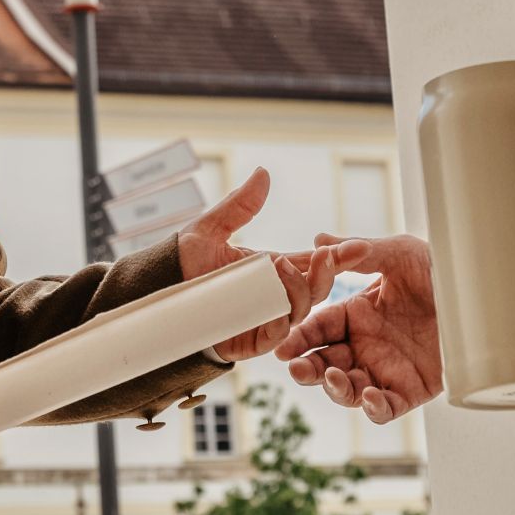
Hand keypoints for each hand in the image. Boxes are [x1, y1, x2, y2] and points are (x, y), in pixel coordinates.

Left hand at [176, 167, 370, 360]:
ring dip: (300, 291)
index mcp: (271, 270)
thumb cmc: (182, 261)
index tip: (359, 245)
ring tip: (281, 266)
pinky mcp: (247, 341)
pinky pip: (274, 337)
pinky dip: (280, 321)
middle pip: (315, 290)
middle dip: (327, 274)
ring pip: (299, 312)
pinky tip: (278, 304)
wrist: (155, 290)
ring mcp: (262, 319)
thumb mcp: (212, 227)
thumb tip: (263, 173)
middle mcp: (272, 296)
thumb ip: (239, 205)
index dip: (338, 257)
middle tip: (326, 254)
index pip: (312, 263)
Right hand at [274, 233, 440, 422]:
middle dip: (307, 369)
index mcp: (357, 313)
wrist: (483, 293)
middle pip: (325, 364)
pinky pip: (387, 407)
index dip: (300, 339)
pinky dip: (374, 408)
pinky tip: (370, 396)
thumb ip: (357, 251)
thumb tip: (318, 241)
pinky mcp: (413, 390)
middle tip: (297, 369)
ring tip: (334, 377)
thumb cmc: (441, 268)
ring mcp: (387, 369)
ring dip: (336, 388)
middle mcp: (366, 344)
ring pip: (349, 389)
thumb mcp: (397, 254)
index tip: (283, 347)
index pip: (318, 329)